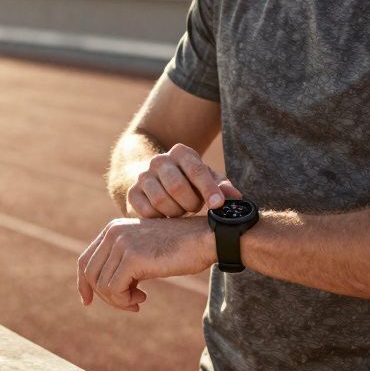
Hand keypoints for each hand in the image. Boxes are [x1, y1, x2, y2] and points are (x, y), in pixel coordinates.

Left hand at [76, 217, 214, 311]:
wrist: (204, 238)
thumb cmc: (179, 248)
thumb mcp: (144, 251)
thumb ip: (123, 263)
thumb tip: (103, 290)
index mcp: (113, 229)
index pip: (85, 260)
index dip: (84, 284)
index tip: (88, 301)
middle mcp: (113, 232)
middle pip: (90, 274)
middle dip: (105, 296)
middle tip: (129, 303)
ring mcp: (122, 243)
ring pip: (102, 284)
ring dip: (119, 300)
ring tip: (139, 299)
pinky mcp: (133, 257)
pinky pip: (114, 289)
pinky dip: (124, 300)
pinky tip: (143, 298)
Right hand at [125, 143, 243, 217]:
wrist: (155, 181)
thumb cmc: (189, 182)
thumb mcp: (207, 180)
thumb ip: (222, 187)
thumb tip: (236, 196)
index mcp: (181, 152)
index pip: (196, 170)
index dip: (209, 189)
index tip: (217, 205)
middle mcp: (159, 160)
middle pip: (177, 186)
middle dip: (190, 202)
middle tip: (194, 207)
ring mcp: (143, 176)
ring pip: (161, 200)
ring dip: (176, 212)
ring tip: (181, 209)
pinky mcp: (133, 193)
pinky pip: (148, 212)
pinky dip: (161, 218)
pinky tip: (167, 216)